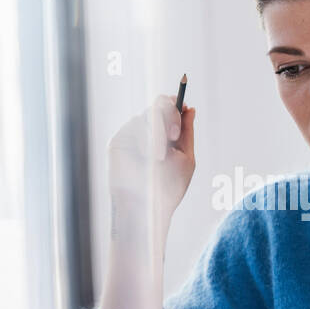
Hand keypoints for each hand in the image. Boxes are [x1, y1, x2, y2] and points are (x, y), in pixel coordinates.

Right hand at [107, 92, 195, 227]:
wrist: (149, 205)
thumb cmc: (169, 188)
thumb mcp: (186, 158)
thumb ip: (186, 132)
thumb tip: (190, 107)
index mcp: (167, 136)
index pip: (171, 109)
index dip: (176, 103)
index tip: (184, 105)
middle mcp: (150, 132)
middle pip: (159, 104)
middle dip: (169, 116)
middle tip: (173, 135)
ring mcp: (133, 135)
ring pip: (148, 114)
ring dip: (158, 133)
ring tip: (159, 157)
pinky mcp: (119, 139)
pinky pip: (134, 124)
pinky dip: (145, 138)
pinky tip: (146, 157)